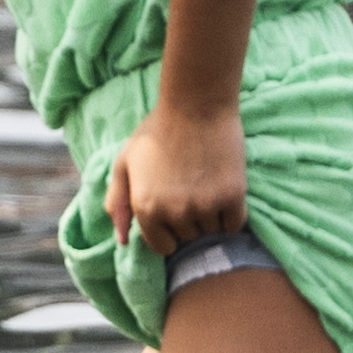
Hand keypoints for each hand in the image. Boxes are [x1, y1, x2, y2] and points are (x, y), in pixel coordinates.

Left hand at [105, 96, 249, 254]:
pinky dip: (232, 215)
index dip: (168, 232)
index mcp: (145, 208)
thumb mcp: (124, 164)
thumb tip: (123, 240)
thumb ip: (118, 203)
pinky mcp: (232, 196)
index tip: (173, 213)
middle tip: (190, 191)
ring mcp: (205, 205)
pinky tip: (224, 193)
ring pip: (212, 231)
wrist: (195, 106)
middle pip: (189, 238)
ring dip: (211, 217)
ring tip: (206, 187)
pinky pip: (235, 224)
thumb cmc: (156, 132)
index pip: (162, 246)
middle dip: (189, 222)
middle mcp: (174, 212)